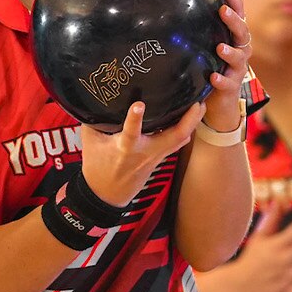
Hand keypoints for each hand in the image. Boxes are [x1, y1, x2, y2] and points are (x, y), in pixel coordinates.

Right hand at [80, 100, 206, 207]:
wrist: (106, 195)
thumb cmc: (97, 167)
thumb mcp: (90, 142)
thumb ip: (93, 119)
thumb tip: (94, 96)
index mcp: (125, 148)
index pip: (131, 133)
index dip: (135, 118)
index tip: (139, 104)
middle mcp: (145, 152)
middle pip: (173, 137)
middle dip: (188, 120)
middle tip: (198, 101)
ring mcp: (156, 156)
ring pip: (180, 140)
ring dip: (192, 123)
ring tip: (201, 104)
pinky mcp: (160, 158)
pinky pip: (177, 143)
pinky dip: (185, 130)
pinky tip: (191, 117)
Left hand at [202, 0, 253, 135]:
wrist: (218, 102)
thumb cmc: (208, 67)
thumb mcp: (203, 44)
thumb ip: (196, 25)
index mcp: (233, 35)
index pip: (236, 9)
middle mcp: (240, 49)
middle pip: (242, 31)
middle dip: (234, 20)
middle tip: (223, 11)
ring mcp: (238, 68)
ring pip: (239, 57)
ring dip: (230, 52)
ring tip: (220, 48)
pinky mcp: (232, 87)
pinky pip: (228, 83)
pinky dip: (222, 79)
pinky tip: (213, 77)